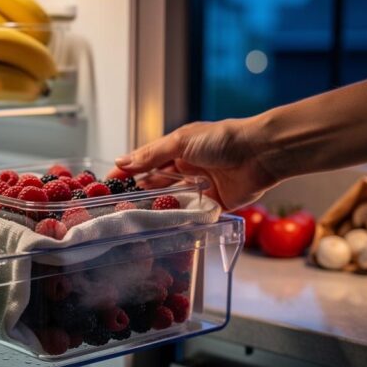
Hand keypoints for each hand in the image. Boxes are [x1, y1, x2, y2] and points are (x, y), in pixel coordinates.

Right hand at [110, 118, 277, 210]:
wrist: (260, 153)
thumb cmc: (222, 139)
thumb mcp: (180, 142)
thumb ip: (150, 155)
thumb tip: (122, 161)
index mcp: (176, 150)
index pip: (145, 164)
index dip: (126, 174)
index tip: (106, 185)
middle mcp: (186, 169)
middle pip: (156, 185)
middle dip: (139, 195)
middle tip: (119, 207)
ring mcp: (199, 188)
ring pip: (172, 202)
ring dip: (159, 209)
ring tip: (137, 219)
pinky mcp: (214, 205)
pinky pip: (193, 215)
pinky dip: (181, 219)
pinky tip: (165, 226)